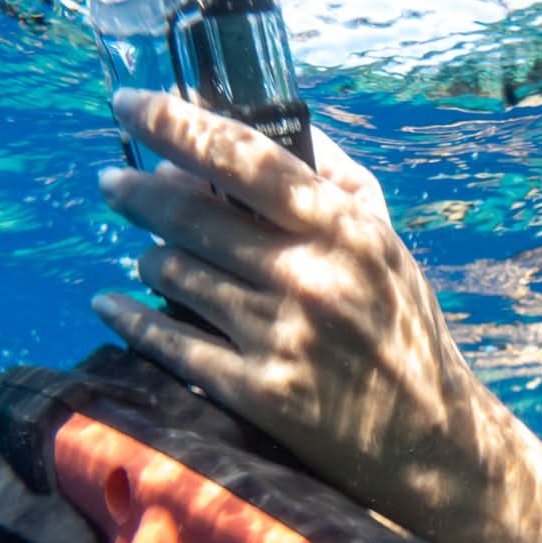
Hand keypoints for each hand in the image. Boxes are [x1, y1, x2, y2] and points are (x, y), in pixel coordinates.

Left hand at [91, 89, 501, 521]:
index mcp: (345, 230)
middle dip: (138, 192)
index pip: (243, 156)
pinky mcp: (257, 392)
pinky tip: (111, 304)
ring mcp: (280, 335)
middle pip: (191, 213)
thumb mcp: (386, 245)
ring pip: (173, 272)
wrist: (430, 439)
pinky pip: (167, 340)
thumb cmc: (403, 331)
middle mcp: (310, 276)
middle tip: (114, 183)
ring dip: (148, 258)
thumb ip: (336, 180)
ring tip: (147, 256)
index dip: (175, 123)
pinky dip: (130, 317)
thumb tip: (272, 122)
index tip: (129, 103)